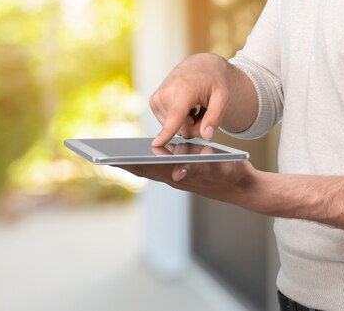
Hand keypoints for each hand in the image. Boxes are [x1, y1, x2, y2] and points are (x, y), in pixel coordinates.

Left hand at [120, 160, 259, 207]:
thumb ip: (198, 168)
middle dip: (122, 163)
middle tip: (100, 156)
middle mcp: (174, 178)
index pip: (147, 168)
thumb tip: (177, 172)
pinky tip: (135, 157)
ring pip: (148, 170)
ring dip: (130, 163)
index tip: (110, 159)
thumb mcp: (217, 167)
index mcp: (179, 175)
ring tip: (111, 155)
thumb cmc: (231, 174)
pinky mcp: (182, 174)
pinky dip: (145, 162)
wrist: (243, 187)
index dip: (128, 163)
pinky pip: (159, 168)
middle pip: (143, 169)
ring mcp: (177, 177)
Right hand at [150, 54, 230, 145]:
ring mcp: (157, 98)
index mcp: (183, 90)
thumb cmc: (212, 81)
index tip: (156, 144)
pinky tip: (185, 107)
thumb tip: (206, 135)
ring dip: (187, 122)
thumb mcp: (222, 97)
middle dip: (194, 126)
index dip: (166, 133)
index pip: (175, 116)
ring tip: (194, 106)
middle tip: (202, 111)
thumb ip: (215, 117)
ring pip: (174, 128)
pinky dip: (179, 118)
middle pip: (181, 129)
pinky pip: (168, 122)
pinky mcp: (153, 102)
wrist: (199, 66)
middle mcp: (166, 93)